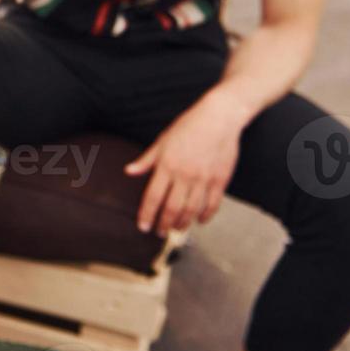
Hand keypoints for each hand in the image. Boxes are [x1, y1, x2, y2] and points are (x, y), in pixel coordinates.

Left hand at [126, 89, 247, 236]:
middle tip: (159, 233)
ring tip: (177, 229)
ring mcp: (203, 179)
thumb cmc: (188, 126)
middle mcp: (184, 175)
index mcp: (167, 165)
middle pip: (171, 208)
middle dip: (163, 224)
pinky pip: (212, 205)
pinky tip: (199, 221)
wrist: (219, 117)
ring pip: (191, 210)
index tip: (142, 226)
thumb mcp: (162, 141)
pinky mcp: (220, 180)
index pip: (153, 197)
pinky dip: (205, 216)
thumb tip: (129, 171)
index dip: (146, 214)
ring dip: (183, 223)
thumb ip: (146, 160)